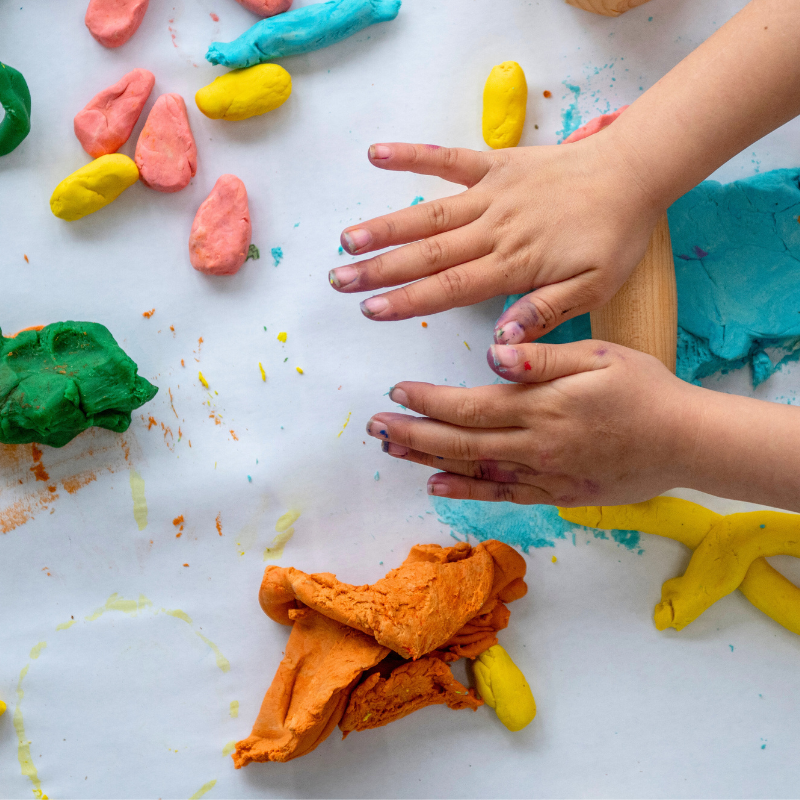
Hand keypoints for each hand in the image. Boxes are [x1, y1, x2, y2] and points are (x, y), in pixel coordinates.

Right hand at [330, 137, 659, 342]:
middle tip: (338, 280)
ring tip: (346, 238)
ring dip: (385, 226)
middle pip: (427, 253)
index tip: (370, 310)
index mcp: (514, 264)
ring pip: (428, 213)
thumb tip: (500, 341)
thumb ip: (544, 313)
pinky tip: (377, 155)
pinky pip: (449, 159)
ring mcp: (492, 194)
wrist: (634, 173)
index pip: (449, 288)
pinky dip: (413, 155)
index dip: (406, 300)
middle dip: (379, 269)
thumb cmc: (614, 236)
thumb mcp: (593, 289)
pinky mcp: (495, 164)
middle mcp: (494, 230)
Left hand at [367, 340, 698, 505]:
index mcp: (540, 406)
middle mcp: (534, 444)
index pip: (468, 405)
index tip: (396, 392)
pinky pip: (503, 495)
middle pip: (459, 441)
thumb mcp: (600, 356)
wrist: (686, 441)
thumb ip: (543, 357)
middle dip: (411, 434)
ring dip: (427, 461)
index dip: (427, 401)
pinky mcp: (557, 493)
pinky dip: (467, 493)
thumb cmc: (645, 390)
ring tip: (392, 453)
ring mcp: (544, 473)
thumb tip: (495, 352)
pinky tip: (438, 488)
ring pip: (473, 470)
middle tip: (374, 428)